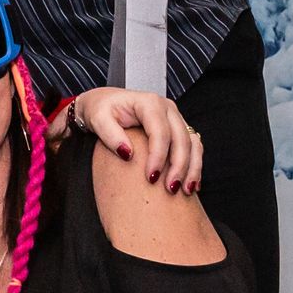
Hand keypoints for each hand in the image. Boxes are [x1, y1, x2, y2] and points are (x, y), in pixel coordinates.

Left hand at [68, 88, 202, 194]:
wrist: (103, 102)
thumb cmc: (100, 108)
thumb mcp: (98, 118)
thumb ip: (110, 135)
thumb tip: (128, 154)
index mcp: (149, 103)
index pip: (160, 132)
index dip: (158, 157)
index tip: (151, 177)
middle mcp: (167, 108)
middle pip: (181, 139)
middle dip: (179, 166)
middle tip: (171, 189)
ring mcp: (175, 118)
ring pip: (192, 144)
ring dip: (192, 168)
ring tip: (186, 190)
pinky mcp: (178, 128)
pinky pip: (193, 147)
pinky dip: (195, 165)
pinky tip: (192, 184)